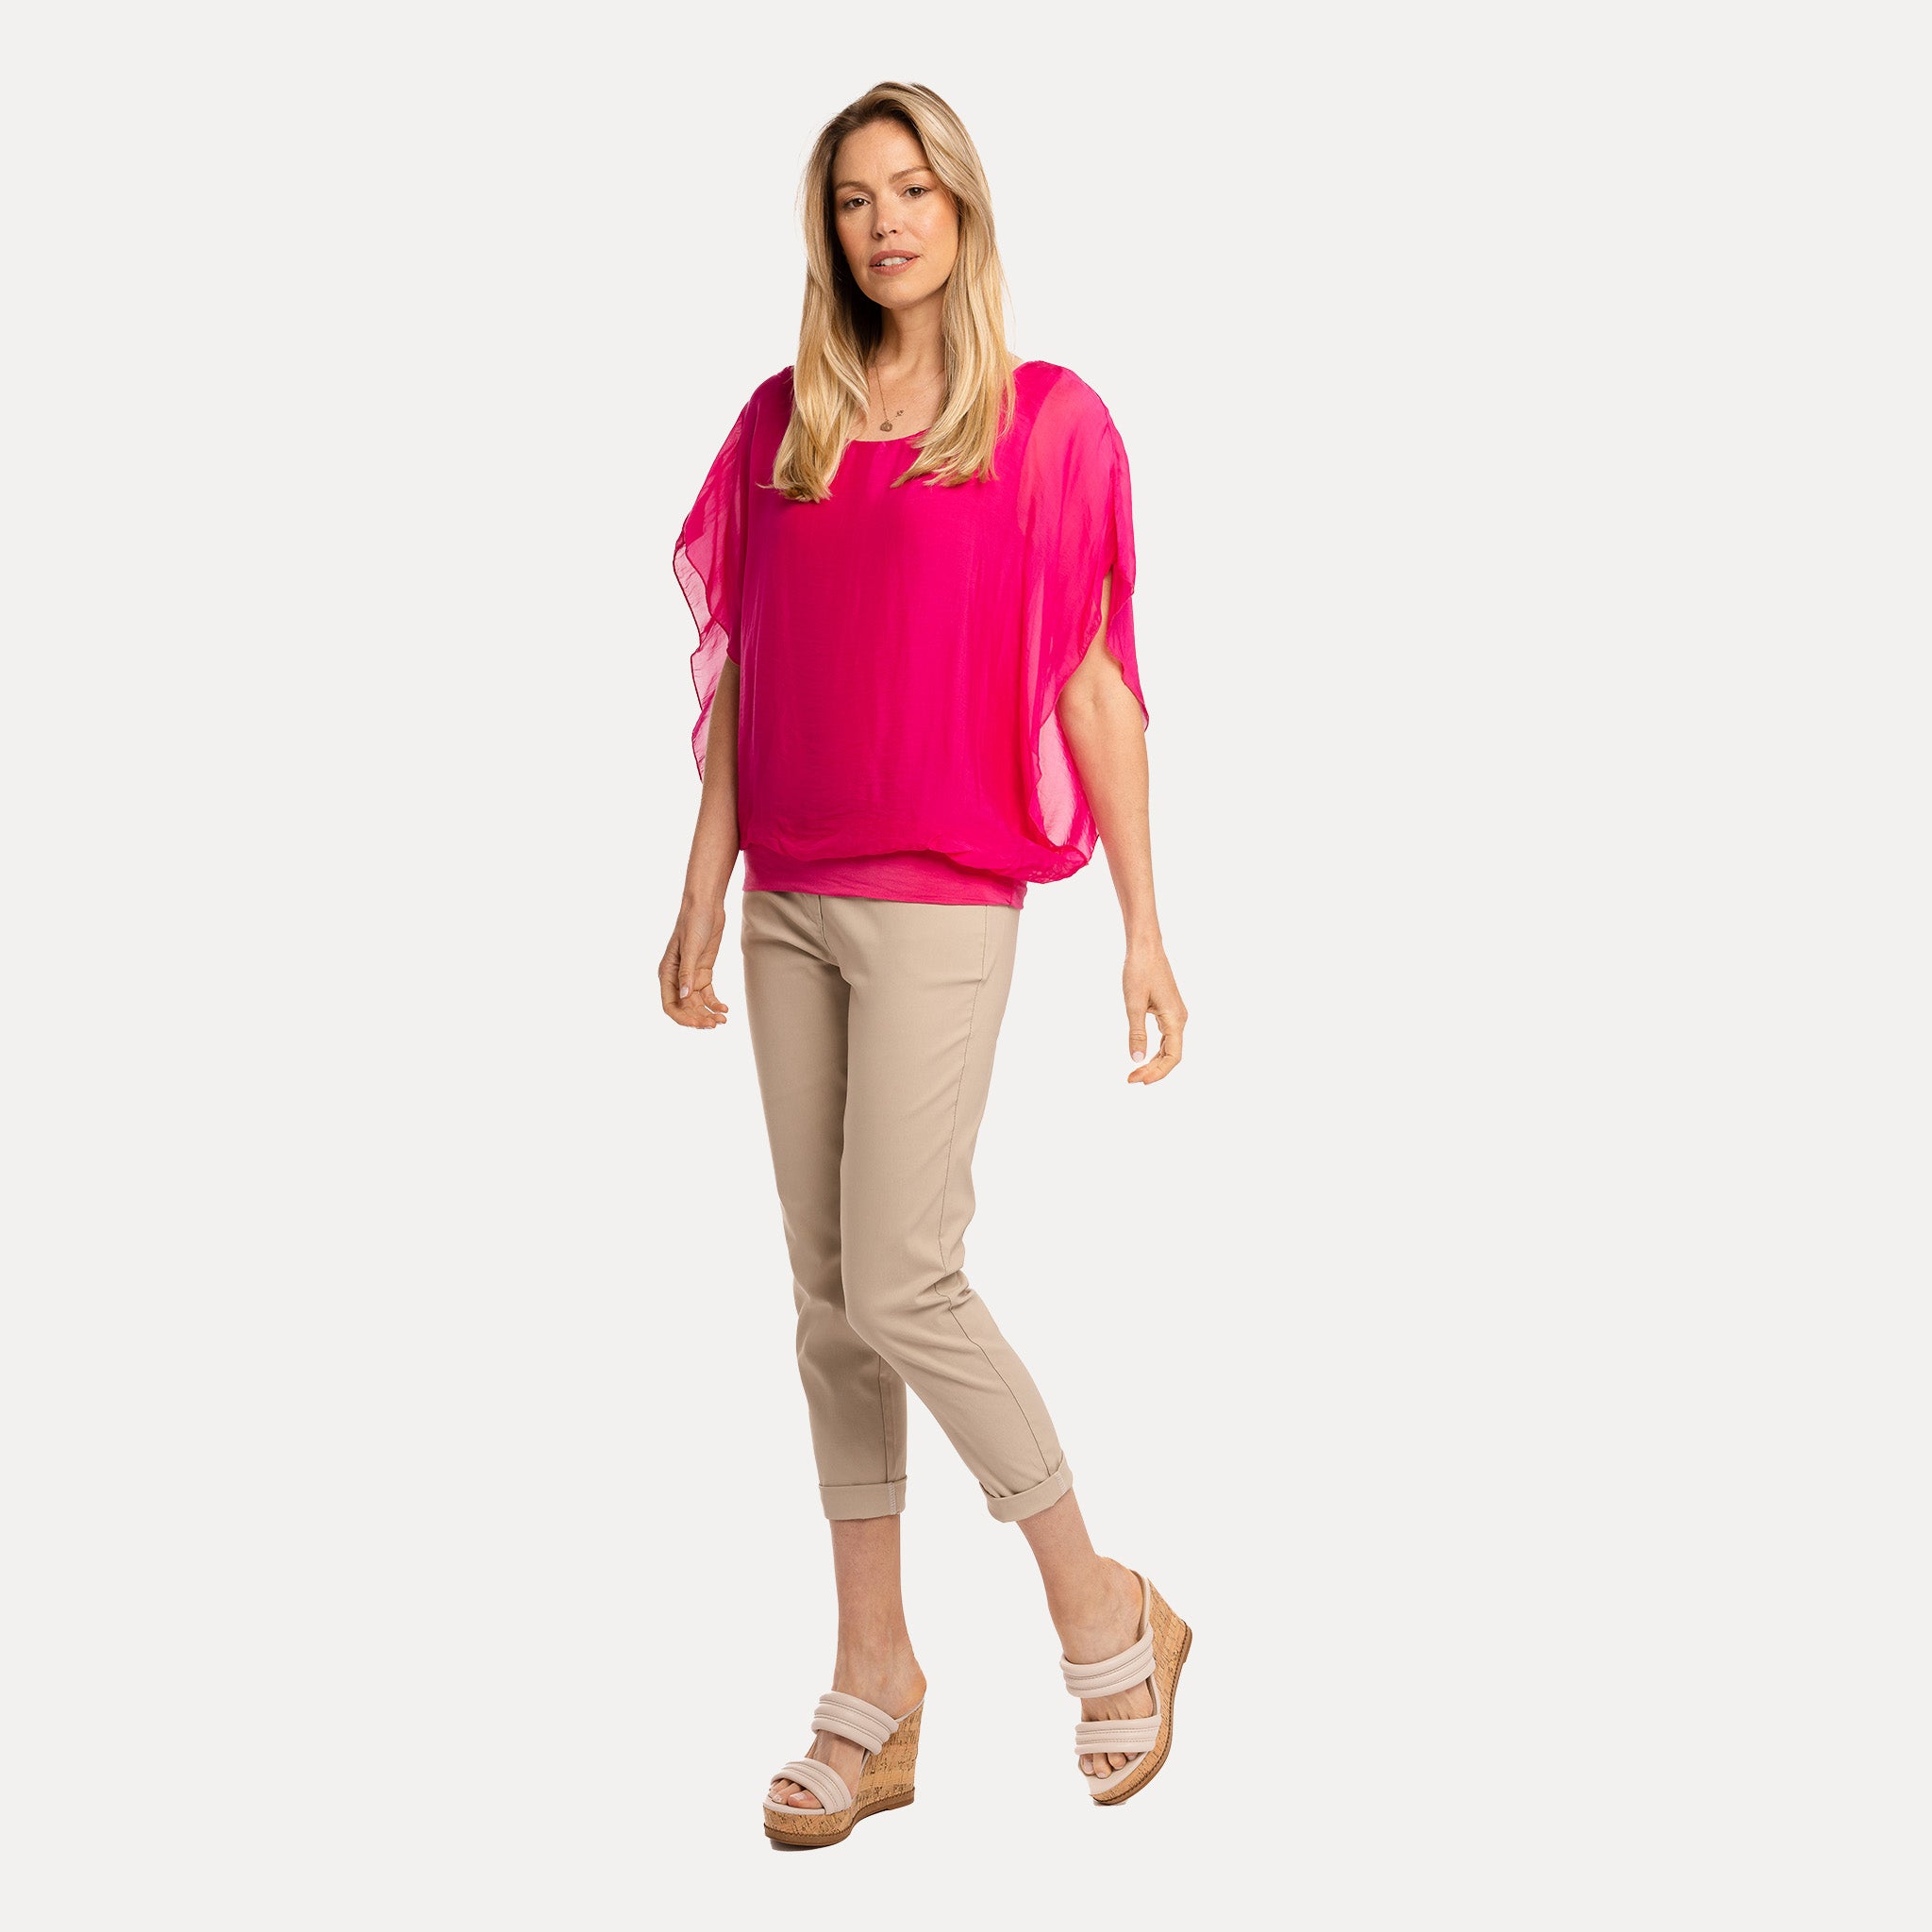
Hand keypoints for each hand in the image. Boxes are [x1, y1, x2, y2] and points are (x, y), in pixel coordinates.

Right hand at [660, 901, 730, 1029]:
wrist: (706, 906)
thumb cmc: (693, 922)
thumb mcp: (691, 947)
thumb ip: (687, 972)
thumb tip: (684, 996)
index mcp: (667, 973)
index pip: (670, 1005)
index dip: (682, 1018)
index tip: (698, 1024)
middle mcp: (677, 978)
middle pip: (685, 1007)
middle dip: (698, 1018)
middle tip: (714, 1024)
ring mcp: (691, 976)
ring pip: (697, 1004)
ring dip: (708, 1013)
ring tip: (722, 1020)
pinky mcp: (703, 972)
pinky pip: (708, 994)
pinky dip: (715, 1003)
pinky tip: (725, 1008)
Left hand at [1124, 941, 1185, 1083]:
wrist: (1146, 947)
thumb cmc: (1139, 971)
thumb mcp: (1133, 1004)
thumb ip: (1136, 1033)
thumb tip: (1135, 1060)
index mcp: (1175, 1019)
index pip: (1172, 1057)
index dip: (1158, 1072)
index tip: (1139, 1080)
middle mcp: (1180, 1019)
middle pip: (1171, 1055)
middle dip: (1153, 1070)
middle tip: (1130, 1079)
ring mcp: (1176, 1015)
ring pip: (1169, 1047)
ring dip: (1154, 1062)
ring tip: (1135, 1072)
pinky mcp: (1169, 1010)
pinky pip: (1166, 1037)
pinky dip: (1156, 1050)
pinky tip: (1143, 1056)